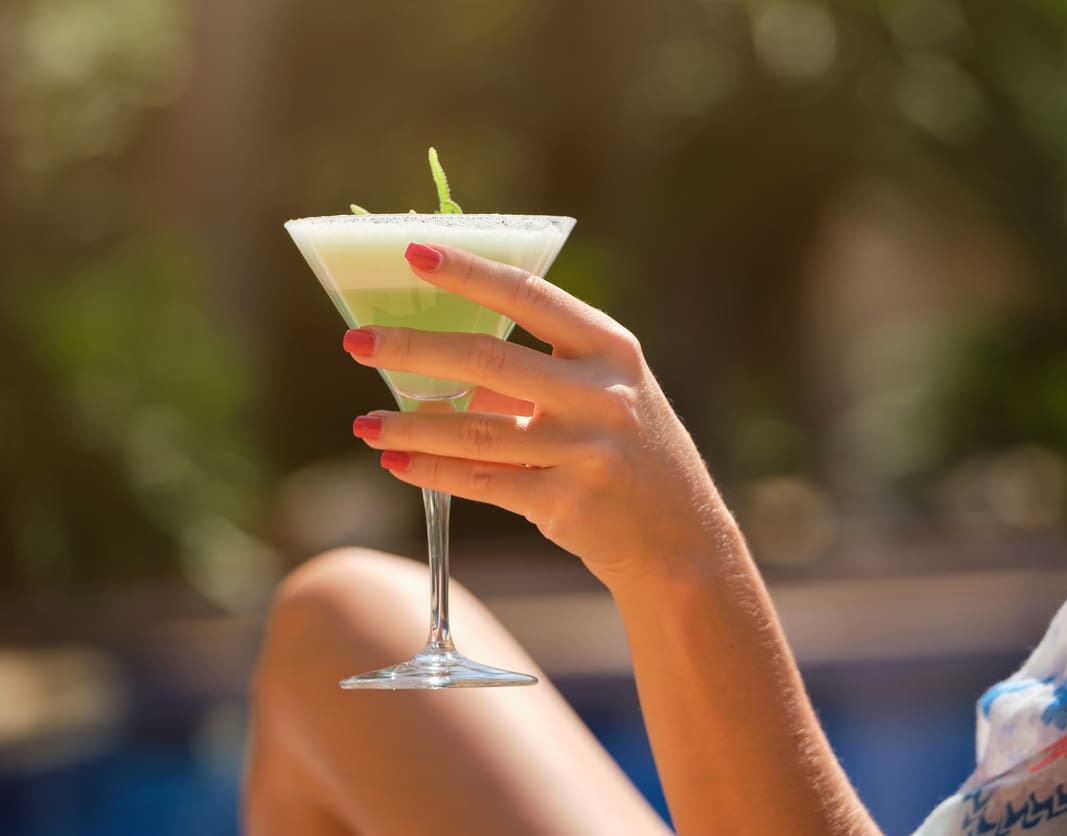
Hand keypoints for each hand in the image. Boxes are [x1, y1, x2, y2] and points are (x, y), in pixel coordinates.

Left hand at [343, 243, 744, 590]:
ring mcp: (584, 450)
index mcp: (611, 350)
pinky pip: (481, 480)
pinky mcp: (564, 503)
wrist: (681, 539)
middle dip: (412, 349)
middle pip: (487, 359)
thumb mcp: (604, 397)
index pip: (529, 295)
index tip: (414, 255)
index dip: (468, 273)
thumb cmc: (632, 455)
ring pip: (473, 429)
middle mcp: (601, 394)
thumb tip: (446, 362)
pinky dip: (432, 472)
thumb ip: (537, 376)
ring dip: (408, 426)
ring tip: (364, 424)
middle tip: (356, 342)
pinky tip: (396, 464)